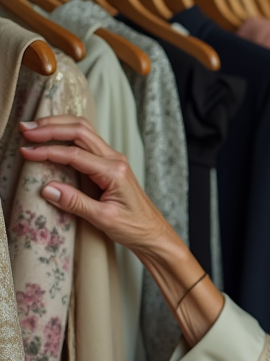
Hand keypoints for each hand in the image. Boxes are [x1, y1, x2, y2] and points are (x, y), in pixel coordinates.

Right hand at [20, 115, 222, 345]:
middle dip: (51, 127)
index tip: (26, 151)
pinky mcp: (110, 165)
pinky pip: (86, 142)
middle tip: (25, 130)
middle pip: (80, 131)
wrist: (153, 234)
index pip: (74, 154)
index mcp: (114, 171)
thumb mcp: (102, 219)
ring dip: (58, 127)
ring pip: (84, 132)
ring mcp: (113, 160)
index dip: (48, 151)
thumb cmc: (134, 228)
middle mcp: (115, 160)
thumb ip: (74, 202)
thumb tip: (46, 187)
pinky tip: (52, 136)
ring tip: (34, 129)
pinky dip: (67, 135)